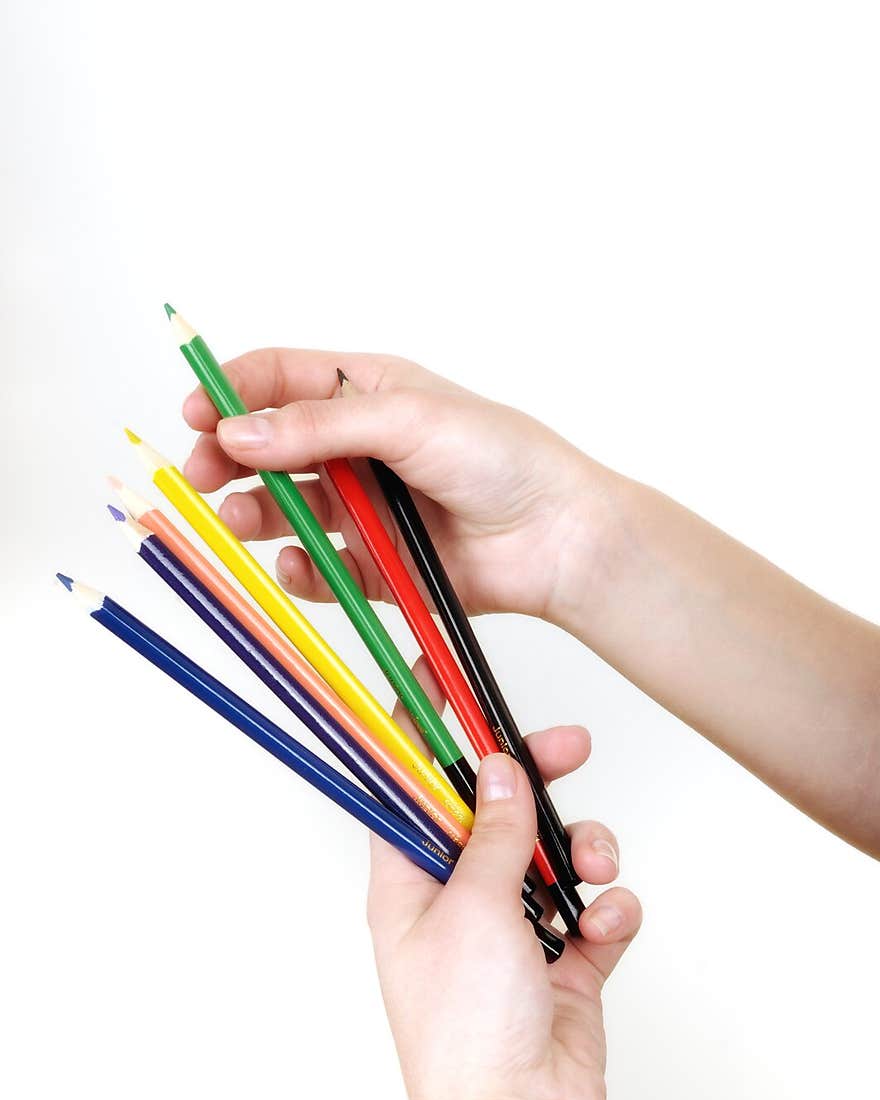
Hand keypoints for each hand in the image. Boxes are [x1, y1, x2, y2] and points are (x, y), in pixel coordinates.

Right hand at [182, 350, 603, 623]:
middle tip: (203, 472)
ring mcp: (365, 508)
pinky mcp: (375, 565)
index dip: (232, 390)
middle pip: (270, 447)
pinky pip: (319, 567)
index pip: (280, 378)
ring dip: (254, 512)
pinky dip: (299, 568)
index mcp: (369, 391)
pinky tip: (295, 563)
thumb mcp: (407, 419)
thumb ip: (319, 427)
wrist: (558, 538)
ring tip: (238, 517)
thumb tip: (239, 431)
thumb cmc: (503, 459)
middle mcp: (360, 447)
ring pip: (286, 509)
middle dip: (229, 457)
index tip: (197, 410)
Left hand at [364, 660, 640, 1099]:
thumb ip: (490, 831)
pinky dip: (608, 914)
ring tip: (596, 867)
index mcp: (407, 887)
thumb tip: (495, 768)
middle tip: (571, 746)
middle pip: (494, 815)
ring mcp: (510, 938)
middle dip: (536, 784)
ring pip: (553, 858)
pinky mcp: (563, 969)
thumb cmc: (466, 1031)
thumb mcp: (472, 907)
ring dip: (584, 851)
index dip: (426, 735)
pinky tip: (607, 929)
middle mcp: (454, 906)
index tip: (444, 680)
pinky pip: (593, 914)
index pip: (409, 791)